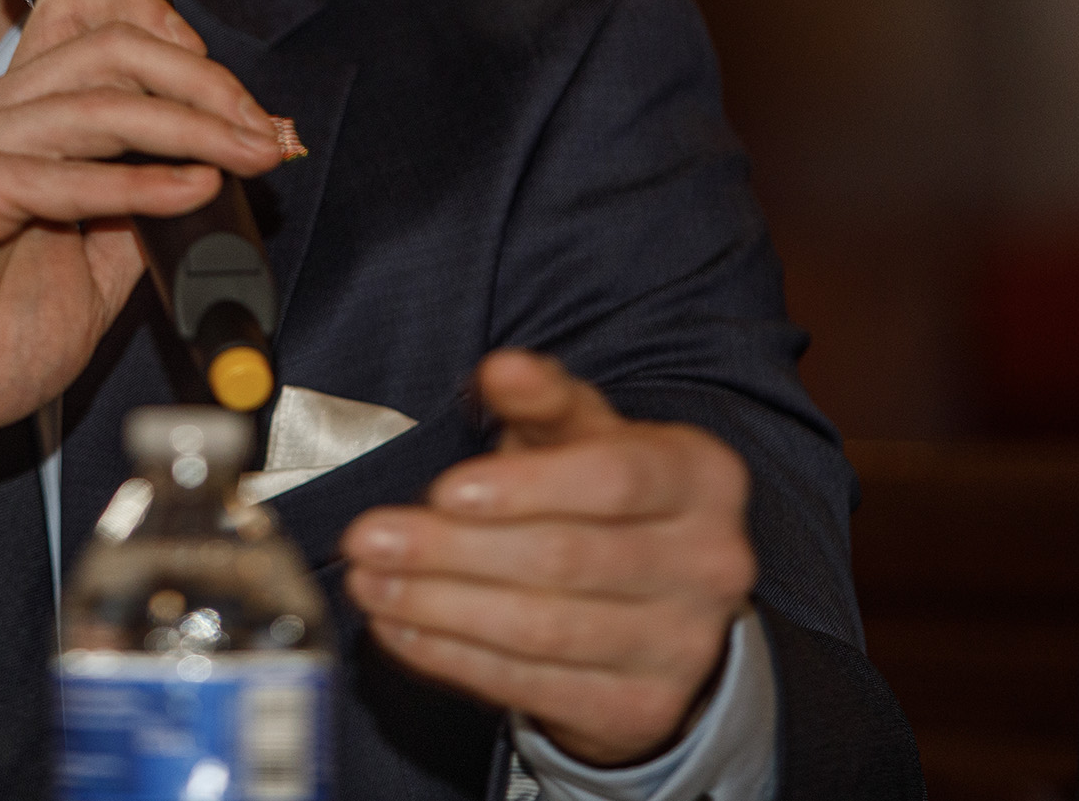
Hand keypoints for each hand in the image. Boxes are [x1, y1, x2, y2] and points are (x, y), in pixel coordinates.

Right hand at [0, 0, 283, 533]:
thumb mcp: (86, 271)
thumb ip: (133, 218)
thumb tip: (208, 186)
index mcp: (14, 120)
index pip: (96, 27)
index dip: (180, 48)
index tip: (244, 108)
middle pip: (111, 45)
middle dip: (204, 80)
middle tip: (264, 129)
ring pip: (98, 98)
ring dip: (192, 123)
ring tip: (251, 153)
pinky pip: (65, 173)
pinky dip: (139, 181)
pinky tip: (191, 190)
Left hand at [339, 350, 753, 766]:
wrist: (656, 605)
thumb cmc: (602, 496)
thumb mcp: (582, 430)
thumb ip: (542, 397)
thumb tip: (503, 368)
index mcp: (701, 477)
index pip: (614, 479)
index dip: (524, 487)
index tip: (443, 491)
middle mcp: (710, 564)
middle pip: (566, 560)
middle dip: (452, 550)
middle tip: (368, 538)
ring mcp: (682, 645)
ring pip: (543, 630)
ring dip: (439, 608)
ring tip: (369, 582)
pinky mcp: (642, 710)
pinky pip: (533, 686)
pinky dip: (454, 658)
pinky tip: (401, 629)